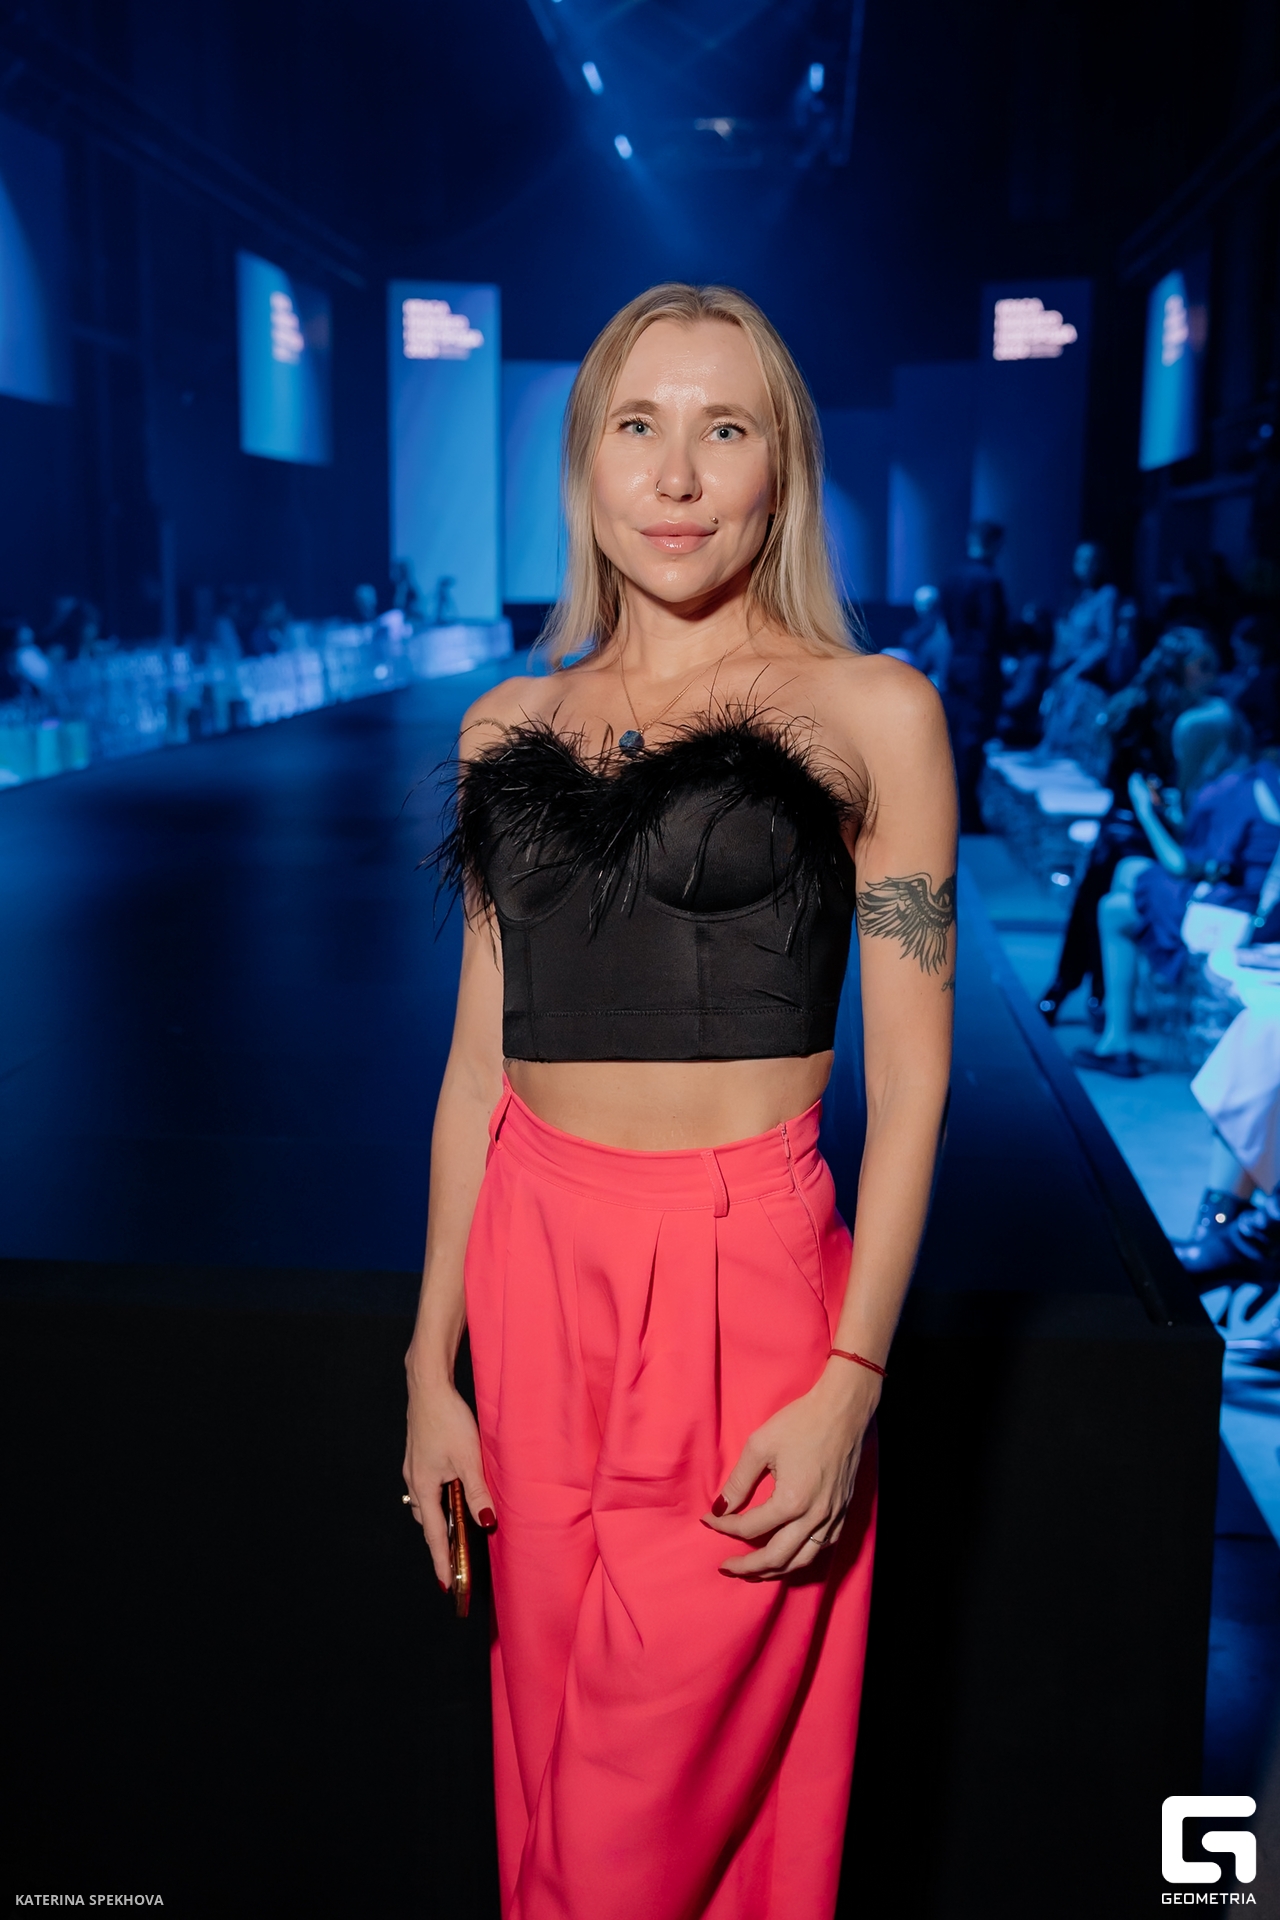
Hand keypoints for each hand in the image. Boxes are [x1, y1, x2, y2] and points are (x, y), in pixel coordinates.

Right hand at [403, 1360, 494, 1590]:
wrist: (428, 1386)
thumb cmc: (447, 1419)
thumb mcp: (468, 1458)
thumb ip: (476, 1492)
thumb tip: (485, 1521)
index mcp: (424, 1486)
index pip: (433, 1534)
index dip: (442, 1560)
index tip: (447, 1584)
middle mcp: (414, 1480)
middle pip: (427, 1521)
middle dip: (440, 1544)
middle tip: (455, 1564)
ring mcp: (414, 1467)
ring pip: (427, 1503)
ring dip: (439, 1520)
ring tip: (457, 1533)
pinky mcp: (419, 1455)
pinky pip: (428, 1488)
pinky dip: (439, 1500)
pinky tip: (453, 1493)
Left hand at [701, 1362, 878, 1577]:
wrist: (843, 1411)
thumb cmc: (800, 1423)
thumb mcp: (760, 1446)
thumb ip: (738, 1481)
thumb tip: (721, 1508)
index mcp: (792, 1501)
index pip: (750, 1527)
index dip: (724, 1527)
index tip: (708, 1520)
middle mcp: (814, 1517)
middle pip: (776, 1558)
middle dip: (747, 1567)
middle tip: (725, 1566)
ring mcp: (832, 1518)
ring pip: (800, 1561)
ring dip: (774, 1571)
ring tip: (752, 1571)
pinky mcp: (842, 1514)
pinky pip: (821, 1549)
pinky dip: (799, 1558)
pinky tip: (786, 1554)